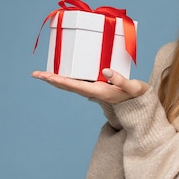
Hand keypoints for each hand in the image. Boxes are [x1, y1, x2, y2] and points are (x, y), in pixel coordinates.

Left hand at [31, 69, 149, 103]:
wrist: (142, 107)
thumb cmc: (138, 96)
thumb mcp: (133, 87)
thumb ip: (120, 79)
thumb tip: (104, 71)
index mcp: (99, 91)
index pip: (74, 85)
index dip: (59, 80)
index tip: (46, 76)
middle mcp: (94, 93)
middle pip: (68, 86)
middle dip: (51, 80)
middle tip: (36, 74)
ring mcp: (95, 92)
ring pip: (71, 86)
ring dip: (57, 80)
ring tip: (44, 75)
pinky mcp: (97, 89)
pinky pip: (78, 84)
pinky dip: (67, 80)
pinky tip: (62, 76)